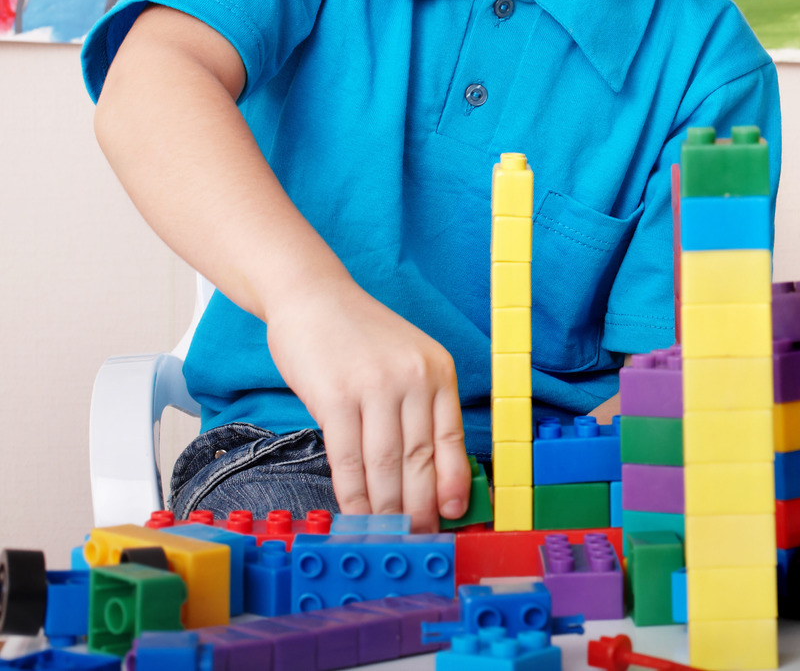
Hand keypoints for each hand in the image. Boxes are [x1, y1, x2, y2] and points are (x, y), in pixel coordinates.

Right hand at [266, 279, 470, 531]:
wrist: (312, 298)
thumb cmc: (358, 338)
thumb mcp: (405, 363)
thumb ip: (418, 407)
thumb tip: (425, 471)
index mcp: (439, 371)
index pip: (451, 438)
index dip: (453, 482)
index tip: (451, 515)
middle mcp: (414, 378)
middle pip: (420, 457)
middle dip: (420, 505)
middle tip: (416, 536)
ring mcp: (375, 386)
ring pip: (385, 463)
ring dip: (386, 506)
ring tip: (386, 533)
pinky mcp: (336, 397)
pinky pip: (348, 457)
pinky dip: (352, 492)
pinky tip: (354, 512)